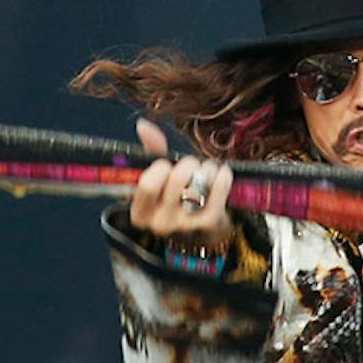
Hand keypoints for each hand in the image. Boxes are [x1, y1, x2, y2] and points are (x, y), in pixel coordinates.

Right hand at [130, 119, 234, 251]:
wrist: (204, 236)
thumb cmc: (178, 202)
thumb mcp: (160, 181)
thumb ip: (151, 153)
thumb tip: (143, 126)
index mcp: (140, 214)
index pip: (147, 184)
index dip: (161, 168)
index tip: (168, 166)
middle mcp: (160, 224)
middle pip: (175, 179)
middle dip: (187, 164)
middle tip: (192, 166)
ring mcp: (185, 226)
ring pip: (196, 182)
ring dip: (205, 169)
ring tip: (207, 171)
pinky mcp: (209, 223)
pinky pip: (218, 188)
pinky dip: (222, 175)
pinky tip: (221, 174)